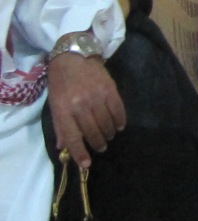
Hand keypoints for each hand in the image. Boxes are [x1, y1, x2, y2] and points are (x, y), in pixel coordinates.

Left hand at [46, 53, 125, 168]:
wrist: (73, 56)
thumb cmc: (61, 82)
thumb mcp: (55, 104)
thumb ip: (60, 126)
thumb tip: (64, 147)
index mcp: (64, 110)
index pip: (73, 137)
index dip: (80, 153)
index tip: (87, 164)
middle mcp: (80, 105)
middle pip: (92, 132)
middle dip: (97, 143)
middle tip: (101, 147)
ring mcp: (97, 97)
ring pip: (106, 123)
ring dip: (108, 134)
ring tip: (108, 137)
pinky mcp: (110, 89)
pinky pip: (118, 110)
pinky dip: (120, 121)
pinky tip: (119, 126)